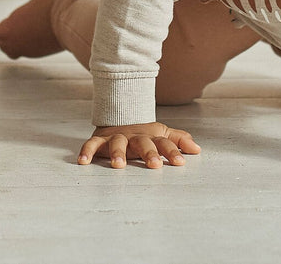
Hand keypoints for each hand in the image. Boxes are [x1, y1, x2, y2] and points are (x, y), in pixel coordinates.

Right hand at [78, 121, 200, 169]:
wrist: (120, 115)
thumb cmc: (144, 133)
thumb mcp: (163, 134)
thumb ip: (179, 140)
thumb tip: (198, 149)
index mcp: (151, 136)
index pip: (165, 143)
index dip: (173, 152)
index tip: (180, 163)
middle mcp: (135, 137)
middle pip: (143, 143)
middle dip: (149, 154)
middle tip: (154, 165)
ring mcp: (117, 137)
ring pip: (117, 143)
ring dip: (118, 153)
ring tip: (119, 165)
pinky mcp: (100, 140)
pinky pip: (92, 144)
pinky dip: (87, 151)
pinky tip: (83, 162)